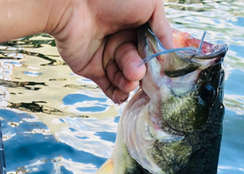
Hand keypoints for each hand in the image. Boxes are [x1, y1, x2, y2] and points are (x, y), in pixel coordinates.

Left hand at [50, 0, 172, 103]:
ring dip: (129, 82)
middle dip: (139, 71)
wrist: (74, 5)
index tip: (160, 69)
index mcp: (136, 27)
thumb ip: (162, 27)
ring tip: (130, 79)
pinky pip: (108, 87)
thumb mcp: (149, 4)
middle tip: (138, 71)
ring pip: (124, 79)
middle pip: (138, 66)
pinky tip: (123, 95)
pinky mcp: (92, 70)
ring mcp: (107, 57)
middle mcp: (121, 42)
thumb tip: (169, 49)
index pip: (150, 50)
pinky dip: (117, 94)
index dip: (155, 61)